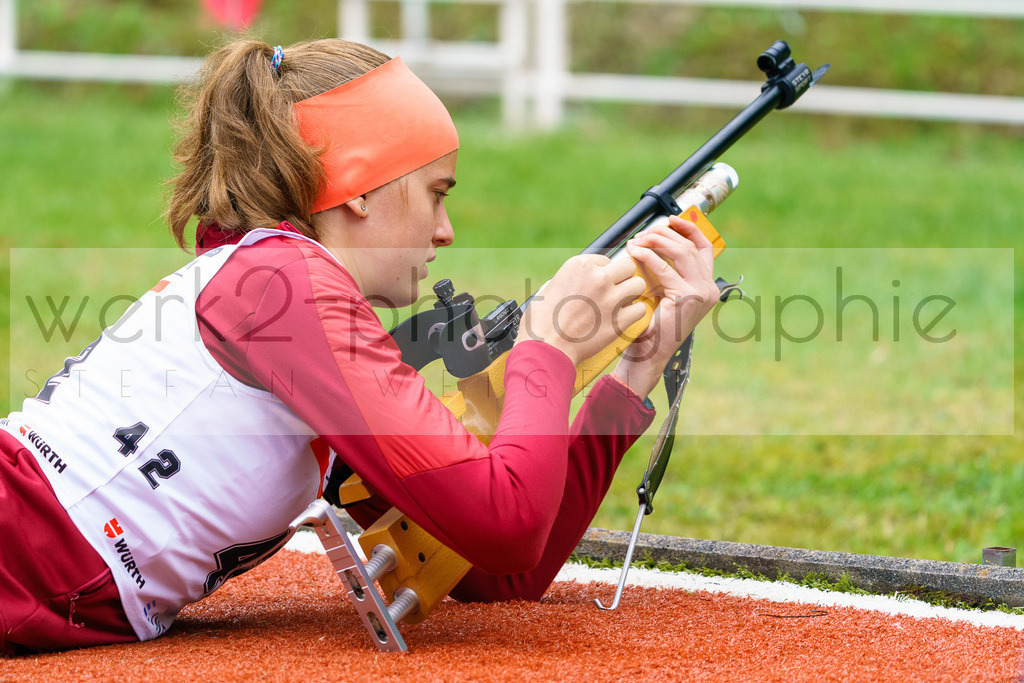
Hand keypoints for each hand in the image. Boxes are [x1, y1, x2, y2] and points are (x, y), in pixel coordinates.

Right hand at [516, 254, 647, 366]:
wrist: (546, 348)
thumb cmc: (543, 321)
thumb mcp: (551, 286)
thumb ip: (572, 278)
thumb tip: (584, 278)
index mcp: (580, 265)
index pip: (606, 260)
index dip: (603, 273)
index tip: (596, 285)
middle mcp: (598, 278)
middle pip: (628, 267)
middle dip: (623, 278)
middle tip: (614, 291)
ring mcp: (611, 299)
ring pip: (638, 285)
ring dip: (631, 294)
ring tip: (620, 304)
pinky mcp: (619, 320)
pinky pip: (640, 309)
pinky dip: (633, 314)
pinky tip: (623, 318)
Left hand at [611, 215, 719, 398]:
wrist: (647, 354)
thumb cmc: (651, 327)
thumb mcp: (664, 295)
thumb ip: (666, 273)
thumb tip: (651, 243)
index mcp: (707, 287)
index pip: (704, 248)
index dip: (690, 229)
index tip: (671, 219)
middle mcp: (708, 288)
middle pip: (689, 246)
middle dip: (665, 234)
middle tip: (643, 233)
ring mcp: (700, 293)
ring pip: (681, 252)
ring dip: (656, 241)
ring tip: (637, 241)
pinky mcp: (686, 297)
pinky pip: (665, 268)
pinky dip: (648, 256)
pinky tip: (634, 253)